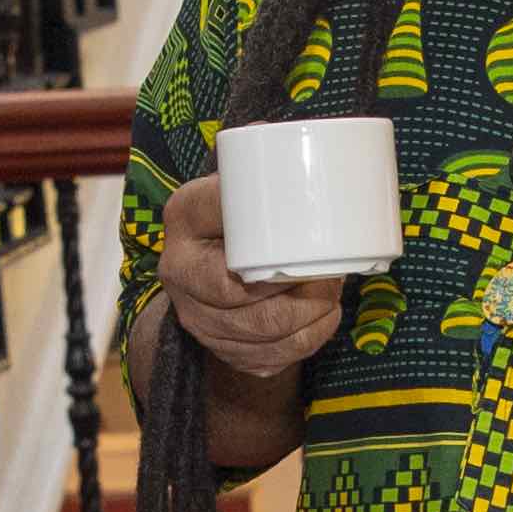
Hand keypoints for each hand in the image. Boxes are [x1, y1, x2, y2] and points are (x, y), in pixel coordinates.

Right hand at [157, 170, 346, 381]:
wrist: (213, 257)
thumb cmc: (236, 213)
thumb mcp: (235, 183)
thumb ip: (258, 172)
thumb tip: (305, 154)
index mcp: (183, 218)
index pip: (223, 242)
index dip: (271, 257)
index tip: (308, 249)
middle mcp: (178, 272)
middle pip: (244, 300)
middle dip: (300, 293)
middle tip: (334, 276)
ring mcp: (198, 317)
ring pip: (263, 332)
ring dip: (309, 317)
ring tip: (333, 295)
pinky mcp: (221, 349)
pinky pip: (270, 357)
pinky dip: (307, 340)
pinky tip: (323, 320)